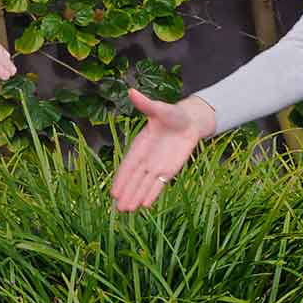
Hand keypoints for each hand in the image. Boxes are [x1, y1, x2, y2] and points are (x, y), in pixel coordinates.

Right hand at [109, 89, 215, 211]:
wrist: (189, 122)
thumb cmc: (172, 114)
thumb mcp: (159, 109)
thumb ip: (145, 104)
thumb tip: (131, 91)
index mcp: (140, 144)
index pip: (128, 164)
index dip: (121, 177)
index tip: (113, 191)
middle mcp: (146, 159)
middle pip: (134, 179)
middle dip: (127, 193)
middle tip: (118, 209)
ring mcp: (156, 166)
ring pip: (144, 185)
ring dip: (136, 197)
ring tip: (127, 211)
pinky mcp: (168, 171)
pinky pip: (159, 185)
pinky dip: (152, 194)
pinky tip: (145, 206)